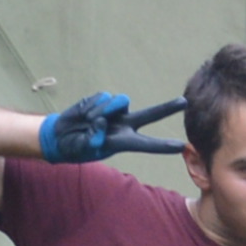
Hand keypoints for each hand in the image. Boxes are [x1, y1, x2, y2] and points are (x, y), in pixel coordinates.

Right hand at [39, 91, 170, 162]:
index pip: (146, 144)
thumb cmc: (75, 146)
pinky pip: (103, 97)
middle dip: (166, 108)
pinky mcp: (104, 101)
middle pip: (149, 115)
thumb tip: (101, 122)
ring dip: (104, 109)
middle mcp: (123, 125)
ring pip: (120, 102)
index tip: (181, 146)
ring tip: (88, 120)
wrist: (60, 136)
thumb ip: (91, 138)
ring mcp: (115, 112)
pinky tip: (84, 114)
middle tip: (184, 102)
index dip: (163, 145)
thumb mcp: (82, 148)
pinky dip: (91, 105)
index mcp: (122, 142)